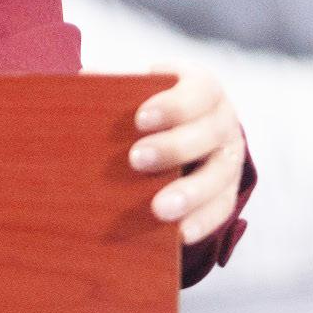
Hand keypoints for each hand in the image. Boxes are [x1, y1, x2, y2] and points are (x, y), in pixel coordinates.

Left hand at [129, 65, 243, 245]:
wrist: (182, 131)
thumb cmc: (151, 105)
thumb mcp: (140, 89)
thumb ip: (117, 85)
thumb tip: (83, 79)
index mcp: (203, 89)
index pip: (200, 90)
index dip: (174, 105)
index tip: (140, 119)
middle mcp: (223, 121)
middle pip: (210, 133)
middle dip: (174, 148)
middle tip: (136, 160)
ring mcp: (229, 157)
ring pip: (219, 175)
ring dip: (190, 193)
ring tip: (159, 209)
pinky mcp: (228, 190)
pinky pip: (222, 208)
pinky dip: (202, 221)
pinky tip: (181, 233)